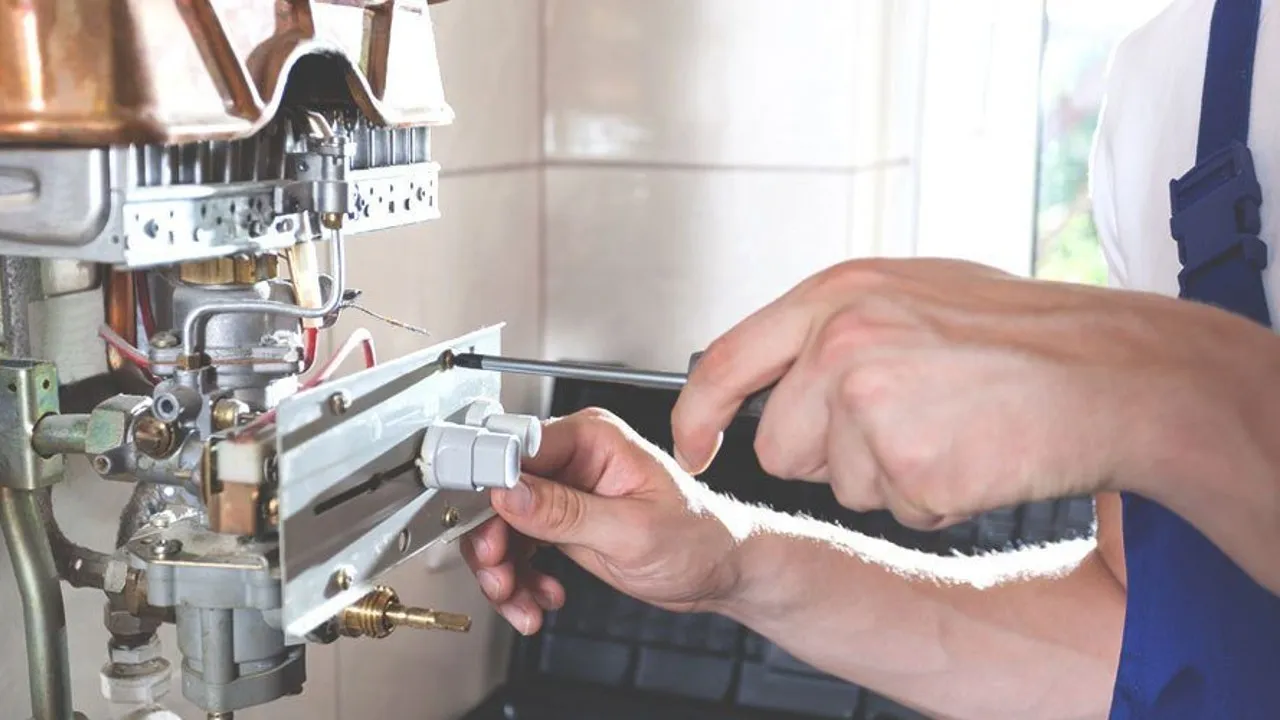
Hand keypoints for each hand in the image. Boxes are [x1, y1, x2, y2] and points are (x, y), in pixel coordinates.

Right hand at [461, 409, 744, 634]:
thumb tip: (510, 491)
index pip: (518, 449)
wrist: (720, 570)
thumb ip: (566, 512)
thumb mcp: (631, 530)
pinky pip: (517, 549)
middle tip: (501, 577)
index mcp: (592, 438)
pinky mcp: (561, 524)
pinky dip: (519, 581)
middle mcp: (573, 459)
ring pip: (502, 528)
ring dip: (504, 571)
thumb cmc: (698, 537)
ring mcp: (564, 492)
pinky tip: (539, 599)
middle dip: (495, 543)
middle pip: (500, 493)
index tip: (480, 524)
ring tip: (522, 601)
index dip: (491, 485)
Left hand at [672, 258, 1192, 528]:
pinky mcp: (907, 460)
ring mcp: (870, 400)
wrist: (1112, 370)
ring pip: (840, 487)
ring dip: (893, 478)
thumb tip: (780, 373)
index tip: (695, 447)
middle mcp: (840, 340)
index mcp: (837, 293)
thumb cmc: (1023, 334)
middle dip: (832, 457)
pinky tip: (979, 455)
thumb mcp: (914, 295)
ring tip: (956, 430)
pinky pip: (899, 510)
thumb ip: (838, 326)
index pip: (727, 361)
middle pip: (782, 448)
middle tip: (912, 424)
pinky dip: (938, 500)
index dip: (700, 415)